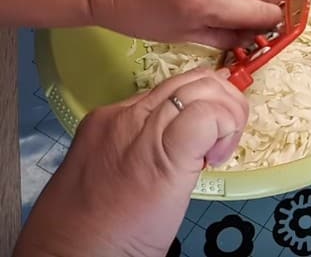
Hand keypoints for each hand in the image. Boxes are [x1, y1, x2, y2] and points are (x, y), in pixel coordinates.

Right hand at [13, 68, 248, 256]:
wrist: (72, 254)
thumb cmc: (90, 228)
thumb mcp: (110, 172)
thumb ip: (141, 148)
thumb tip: (177, 143)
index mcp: (112, 118)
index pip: (173, 89)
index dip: (201, 105)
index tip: (206, 137)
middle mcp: (127, 115)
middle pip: (191, 80)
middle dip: (222, 101)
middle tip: (224, 138)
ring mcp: (144, 129)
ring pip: (204, 88)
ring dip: (228, 115)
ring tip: (220, 151)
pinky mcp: (164, 151)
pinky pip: (207, 116)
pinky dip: (226, 128)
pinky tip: (217, 157)